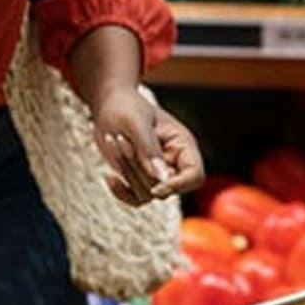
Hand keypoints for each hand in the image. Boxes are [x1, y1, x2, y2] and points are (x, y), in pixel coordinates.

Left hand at [92, 87, 204, 204]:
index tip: (156, 188)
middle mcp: (174, 163)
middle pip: (167, 188)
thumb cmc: (126, 106)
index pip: (195, 175)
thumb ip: (148, 148)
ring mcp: (157, 174)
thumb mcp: (136, 121)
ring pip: (148, 195)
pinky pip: (136, 199)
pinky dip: (121, 192)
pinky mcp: (140, 180)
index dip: (179, 185)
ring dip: (127, 173)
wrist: (109, 105)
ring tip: (114, 141)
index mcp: (183, 144)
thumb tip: (160, 177)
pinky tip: (109, 176)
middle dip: (139, 170)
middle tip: (120, 139)